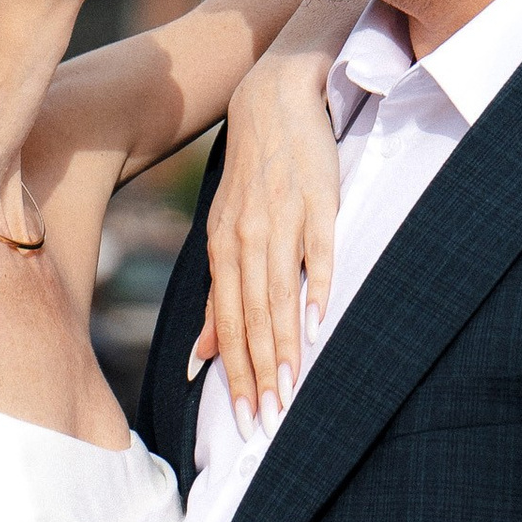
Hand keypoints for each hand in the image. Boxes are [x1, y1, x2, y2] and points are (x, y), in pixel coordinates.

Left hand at [193, 9, 348, 423]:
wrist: (273, 98)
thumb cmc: (253, 175)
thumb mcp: (228, 232)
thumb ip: (222, 294)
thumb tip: (203, 354)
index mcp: (223, 248)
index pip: (228, 325)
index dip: (235, 376)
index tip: (243, 421)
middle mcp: (245, 238)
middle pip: (249, 319)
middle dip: (255, 375)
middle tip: (264, 423)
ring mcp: (281, 219)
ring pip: (277, 294)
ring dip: (281, 346)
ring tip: (288, 390)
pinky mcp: (317, 202)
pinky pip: (316, 251)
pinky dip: (316, 287)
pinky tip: (318, 322)